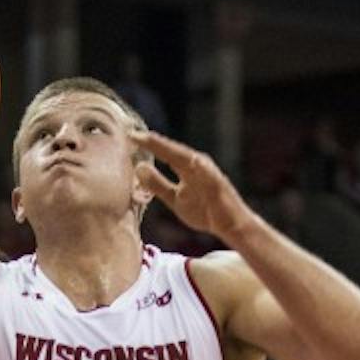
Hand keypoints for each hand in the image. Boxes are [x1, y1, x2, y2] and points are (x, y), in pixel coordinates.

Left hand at [130, 130, 256, 241]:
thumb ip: (158, 185)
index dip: (147, 145)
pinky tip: (180, 157)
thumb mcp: (174, 198)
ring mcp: (207, 170)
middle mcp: (196, 164)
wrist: (230, 225)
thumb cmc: (204, 210)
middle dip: (154, 142)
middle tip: (133, 134)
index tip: (129, 137)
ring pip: (185, 156)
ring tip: (149, 140)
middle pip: (172, 150)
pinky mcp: (216, 180)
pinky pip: (202, 170)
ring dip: (168, 148)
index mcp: (186, 166)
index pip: (164, 153)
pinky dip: (191, 163)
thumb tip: (138, 169)